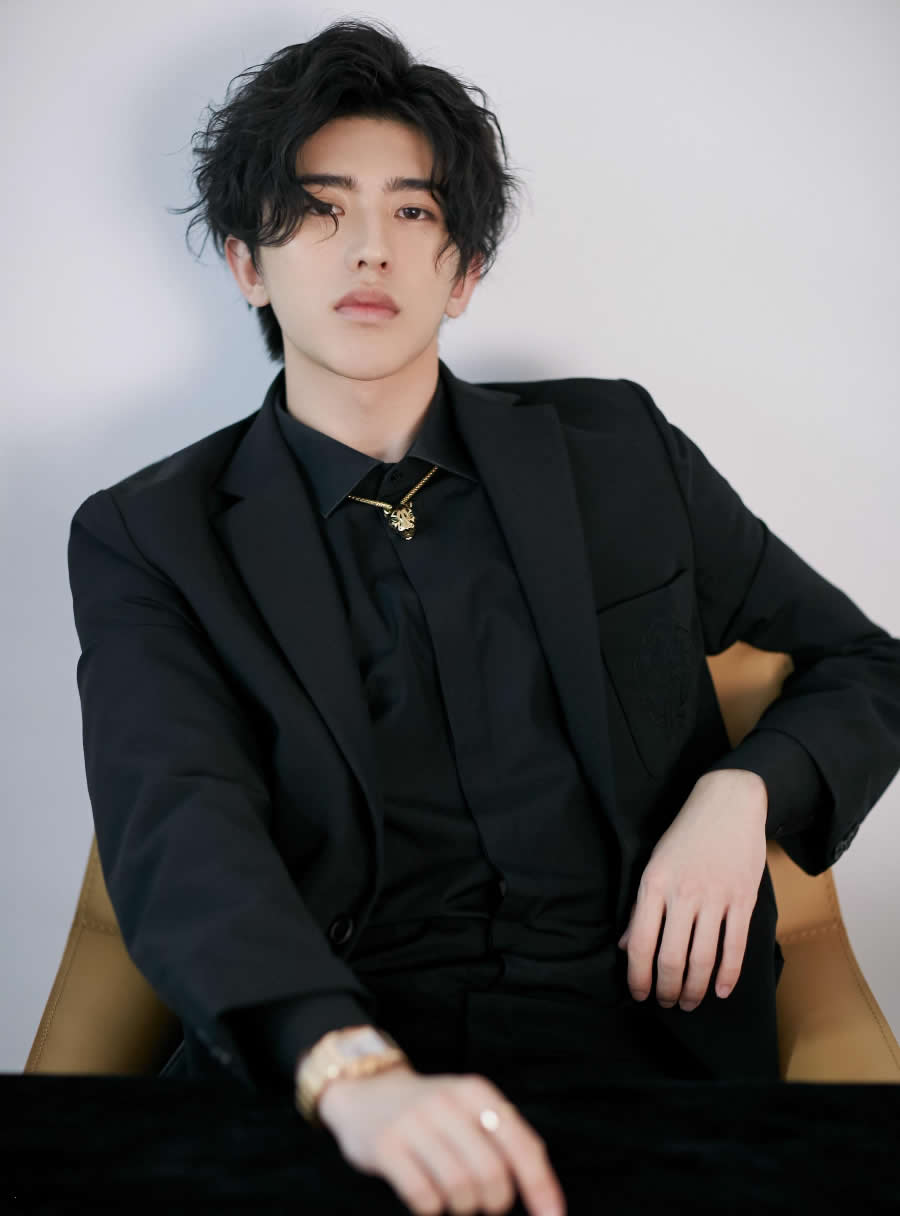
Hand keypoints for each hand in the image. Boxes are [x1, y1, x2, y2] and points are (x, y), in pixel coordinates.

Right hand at [318, 1062, 566, 1215]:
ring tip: (454, 1196)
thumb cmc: (432, 1113)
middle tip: (484, 1202)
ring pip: (460, 1190)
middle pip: (492, 1175)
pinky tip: (428, 1197)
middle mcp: (447, 1102)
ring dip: (463, 1207)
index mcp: (476, 1092)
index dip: (541, 1188)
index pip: (522, 1145)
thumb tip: (546, 1194)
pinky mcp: (386, 1146)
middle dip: (495, 1201)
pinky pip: (424, 1198)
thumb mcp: (470, 1109)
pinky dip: (433, 1209)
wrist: (366, 1092)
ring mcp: (414, 1122)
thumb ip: (506, 1139)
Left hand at [617, 768, 767, 1010]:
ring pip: (703, 958)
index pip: (640, 942)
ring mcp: (715, 897)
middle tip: (666, 1004)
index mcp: (654, 883)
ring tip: (688, 1002)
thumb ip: (642, 907)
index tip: (638, 994)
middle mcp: (683, 893)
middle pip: (671, 957)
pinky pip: (735, 947)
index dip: (638, 976)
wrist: (728, 802)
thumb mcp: (654, 863)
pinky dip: (728, 975)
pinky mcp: (742, 899)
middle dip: (667, 989)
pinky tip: (721, 991)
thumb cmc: (686, 834)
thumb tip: (626, 946)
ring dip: (694, 989)